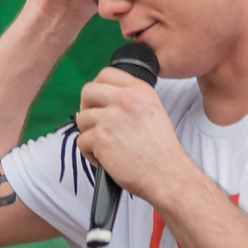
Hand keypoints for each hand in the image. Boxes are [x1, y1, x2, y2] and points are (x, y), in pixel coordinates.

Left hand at [73, 66, 191, 202]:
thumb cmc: (161, 150)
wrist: (166, 174)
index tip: (98, 101)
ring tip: (102, 146)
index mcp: (139, 89)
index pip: (106, 74)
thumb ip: (131, 100)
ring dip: (88, 133)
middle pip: (88, 91)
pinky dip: (89, 153)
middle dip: (86, 107)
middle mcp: (125, 99)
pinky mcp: (100, 137)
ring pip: (81, 118)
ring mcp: (111, 117)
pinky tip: (104, 159)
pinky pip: (81, 141)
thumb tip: (106, 101)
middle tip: (94, 123)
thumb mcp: (153, 111)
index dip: (98, 88)